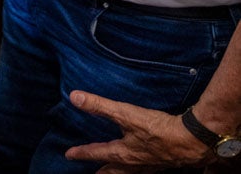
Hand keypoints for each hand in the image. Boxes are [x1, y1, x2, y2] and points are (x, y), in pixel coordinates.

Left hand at [63, 90, 210, 171]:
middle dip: (102, 173)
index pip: (97, 153)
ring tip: (116, 173)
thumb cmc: (159, 129)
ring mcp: (152, 163)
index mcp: (123, 153)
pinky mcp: (166, 160)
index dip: (82, 153)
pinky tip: (146, 165)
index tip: (69, 155)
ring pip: (132, 172)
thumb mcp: (126, 114)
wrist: (194, 140)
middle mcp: (136, 162)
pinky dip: (142, 169)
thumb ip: (100, 106)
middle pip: (115, 170)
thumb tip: (74, 97)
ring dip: (121, 173)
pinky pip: (149, 169)